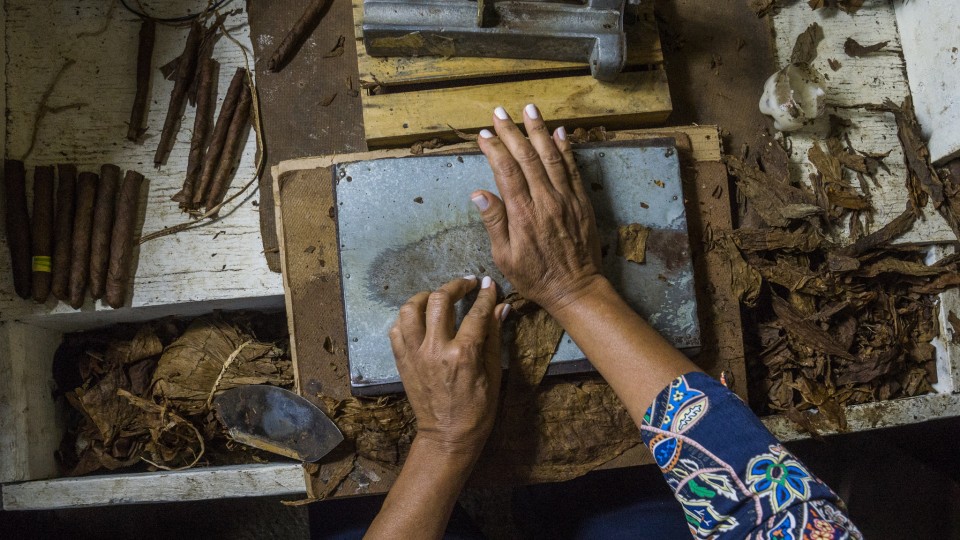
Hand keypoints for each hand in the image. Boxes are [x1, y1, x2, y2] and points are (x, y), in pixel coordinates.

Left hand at [390, 276, 508, 457]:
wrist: (447, 436)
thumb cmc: (477, 409)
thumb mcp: (493, 373)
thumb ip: (494, 336)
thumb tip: (502, 307)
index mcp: (463, 354)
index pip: (476, 312)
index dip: (485, 294)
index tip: (488, 283)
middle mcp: (435, 349)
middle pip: (440, 300)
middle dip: (456, 286)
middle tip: (467, 284)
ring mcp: (414, 354)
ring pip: (410, 309)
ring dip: (425, 297)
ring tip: (438, 297)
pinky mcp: (402, 361)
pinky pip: (396, 329)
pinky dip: (407, 318)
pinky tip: (420, 319)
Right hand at [472, 104, 602, 313]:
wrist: (576, 288)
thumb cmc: (536, 277)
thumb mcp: (505, 257)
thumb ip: (494, 223)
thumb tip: (478, 194)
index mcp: (523, 214)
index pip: (506, 171)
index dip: (494, 149)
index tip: (484, 135)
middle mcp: (545, 200)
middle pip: (527, 157)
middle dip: (512, 132)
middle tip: (500, 112)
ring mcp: (566, 199)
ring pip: (551, 156)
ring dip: (539, 130)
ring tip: (529, 109)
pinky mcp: (581, 202)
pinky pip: (572, 168)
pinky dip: (565, 148)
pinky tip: (559, 132)